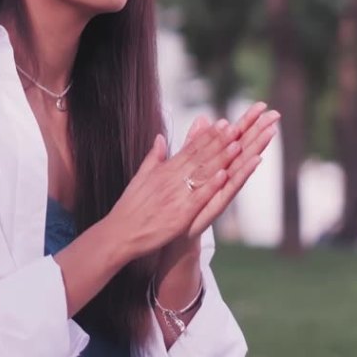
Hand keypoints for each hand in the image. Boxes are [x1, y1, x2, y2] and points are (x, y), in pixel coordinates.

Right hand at [107, 120, 243, 260]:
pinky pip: (198, 198)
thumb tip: (160, 137)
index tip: (222, 123)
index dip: (207, 136)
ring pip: (202, 174)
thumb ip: (153, 157)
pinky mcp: (179, 215)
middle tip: (236, 127)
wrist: (120, 233)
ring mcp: (176, 196)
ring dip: (220, 159)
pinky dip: (211, 186)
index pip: (189, 149)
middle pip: (199, 157)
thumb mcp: (140, 176)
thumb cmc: (130, 207)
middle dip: (219, 142)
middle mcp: (170, 180)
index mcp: (163, 170)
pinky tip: (224, 175)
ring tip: (236, 145)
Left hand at [181, 103, 279, 238]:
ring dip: (257, 148)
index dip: (247, 122)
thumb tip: (203, 118)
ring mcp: (223, 189)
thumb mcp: (186, 165)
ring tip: (270, 132)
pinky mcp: (218, 203)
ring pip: (243, 165)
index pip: (235, 138)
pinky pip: (233, 186)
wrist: (174, 232)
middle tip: (276, 114)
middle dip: (259, 131)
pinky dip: (243, 173)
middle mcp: (225, 176)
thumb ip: (194, 142)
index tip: (262, 105)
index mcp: (217, 164)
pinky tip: (254, 160)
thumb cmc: (183, 199)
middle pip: (244, 148)